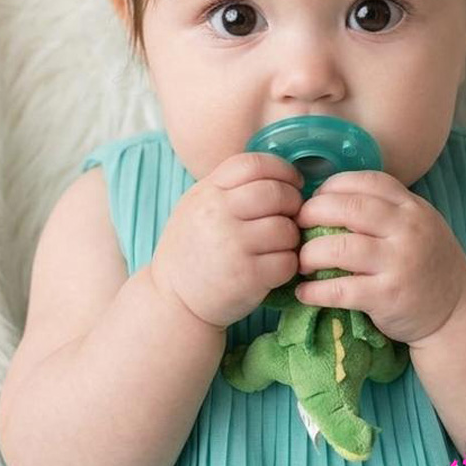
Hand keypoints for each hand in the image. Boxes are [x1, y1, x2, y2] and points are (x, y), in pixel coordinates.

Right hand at [150, 151, 304, 330]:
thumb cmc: (192, 250)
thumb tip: (277, 175)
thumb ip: (229, 188)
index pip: (253, 164)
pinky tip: (275, 267)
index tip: (292, 182)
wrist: (172, 301)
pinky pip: (287, 261)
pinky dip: (288, 264)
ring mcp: (233, 245)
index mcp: (207, 192)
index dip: (282, 170)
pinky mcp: (248, 277)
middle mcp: (217, 214)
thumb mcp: (197, 207)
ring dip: (291, 237)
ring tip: (279, 245)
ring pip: (286, 228)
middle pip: (276, 193)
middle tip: (291, 215)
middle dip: (293, 203)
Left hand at [293, 170, 465, 344]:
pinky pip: (341, 290)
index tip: (313, 200)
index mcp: (411, 206)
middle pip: (347, 208)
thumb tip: (326, 198)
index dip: (331, 187)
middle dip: (312, 214)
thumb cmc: (427, 262)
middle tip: (296, 227)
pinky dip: (315, 291)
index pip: (364, 181)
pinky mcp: (388, 296)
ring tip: (300, 261)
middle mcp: (408, 229)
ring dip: (309, 254)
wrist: (458, 310)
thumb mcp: (416, 223)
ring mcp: (399, 263)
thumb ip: (383, 208)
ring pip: (339, 248)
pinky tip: (304, 292)